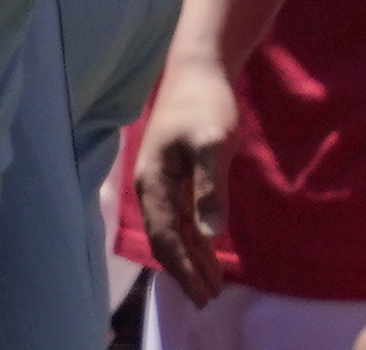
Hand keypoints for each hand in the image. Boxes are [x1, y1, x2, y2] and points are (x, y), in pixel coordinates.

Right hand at [134, 51, 241, 307]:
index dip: (184, 267)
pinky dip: (195, 236)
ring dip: (192, 257)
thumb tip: (210, 233)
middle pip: (165, 238)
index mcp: (153, 180)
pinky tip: (208, 249)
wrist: (198, 68)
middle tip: (209, 298)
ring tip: (213, 283)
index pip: (165, 236)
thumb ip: (211, 188)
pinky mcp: (176, 173)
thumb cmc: (205, 102)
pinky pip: (181, 214)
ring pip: (174, 229)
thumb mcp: (213, 143)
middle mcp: (152, 185)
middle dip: (186, 270)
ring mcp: (162, 180)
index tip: (204, 292)